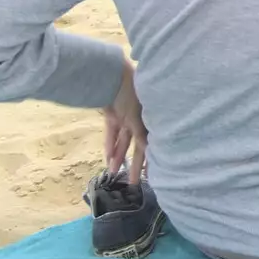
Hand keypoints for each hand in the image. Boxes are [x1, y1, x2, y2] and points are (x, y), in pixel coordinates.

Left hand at [102, 59, 147, 183]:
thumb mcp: (138, 117)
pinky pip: (112, 133)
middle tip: (133, 183)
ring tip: (114, 173)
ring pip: (122, 141)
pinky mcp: (112, 115)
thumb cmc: (131, 94)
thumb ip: (142, 135)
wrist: (111, 75)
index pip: (151, 142)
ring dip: (118, 156)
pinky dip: (109, 144)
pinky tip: (107, 158)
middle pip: (137, 145)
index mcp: (151, 117)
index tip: (151, 175)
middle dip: (134, 164)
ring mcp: (126, 117)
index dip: (150, 159)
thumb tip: (149, 151)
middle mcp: (141, 118)